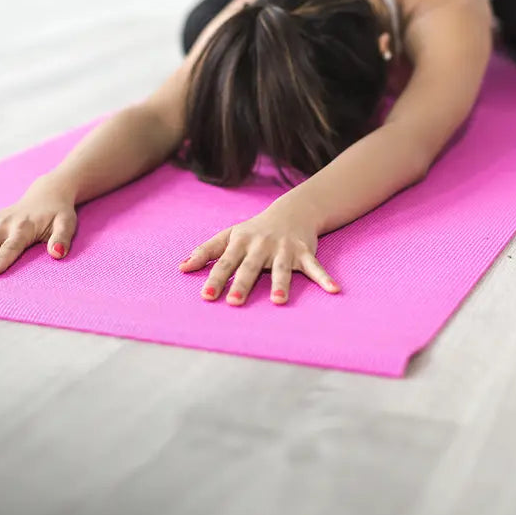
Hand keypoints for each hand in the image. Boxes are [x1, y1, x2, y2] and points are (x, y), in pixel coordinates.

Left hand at [179, 199, 340, 304]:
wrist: (291, 212)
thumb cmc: (254, 230)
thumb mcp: (229, 236)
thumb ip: (206, 252)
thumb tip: (181, 268)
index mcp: (240, 242)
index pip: (224, 262)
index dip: (215, 278)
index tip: (206, 296)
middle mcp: (261, 245)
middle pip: (250, 267)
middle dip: (242, 284)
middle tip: (234, 302)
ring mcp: (284, 249)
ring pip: (281, 269)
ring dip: (281, 285)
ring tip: (279, 302)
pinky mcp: (304, 252)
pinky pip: (315, 267)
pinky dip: (325, 278)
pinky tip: (334, 290)